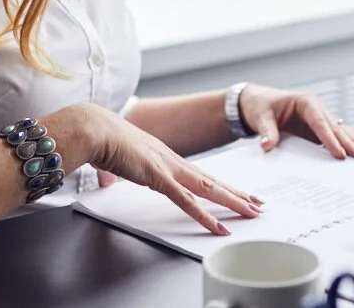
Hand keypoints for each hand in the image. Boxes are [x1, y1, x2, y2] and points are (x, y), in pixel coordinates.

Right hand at [61, 103, 263, 235]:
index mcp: (165, 157)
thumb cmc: (101, 140)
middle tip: (259, 204)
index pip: (200, 175)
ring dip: (233, 202)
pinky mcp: (159, 177)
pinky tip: (219, 226)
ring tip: (253, 212)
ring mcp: (169, 168)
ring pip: (209, 189)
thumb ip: (114, 172)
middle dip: (237, 193)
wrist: (94, 129)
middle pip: (212, 181)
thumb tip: (105, 179)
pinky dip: (204, 215)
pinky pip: (187, 202)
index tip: (237, 193)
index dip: (220, 185)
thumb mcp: (114, 161)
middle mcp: (173, 161)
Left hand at [238, 84, 353, 160]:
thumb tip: (268, 145)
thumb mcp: (261, 117)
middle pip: (336, 128)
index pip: (320, 123)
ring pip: (341, 131)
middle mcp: (316, 109)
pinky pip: (337, 135)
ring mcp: (320, 118)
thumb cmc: (261, 106)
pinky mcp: (318, 128)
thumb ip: (267, 131)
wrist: (257, 102)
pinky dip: (349, 143)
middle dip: (351, 144)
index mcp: (305, 102)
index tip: (340, 154)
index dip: (330, 139)